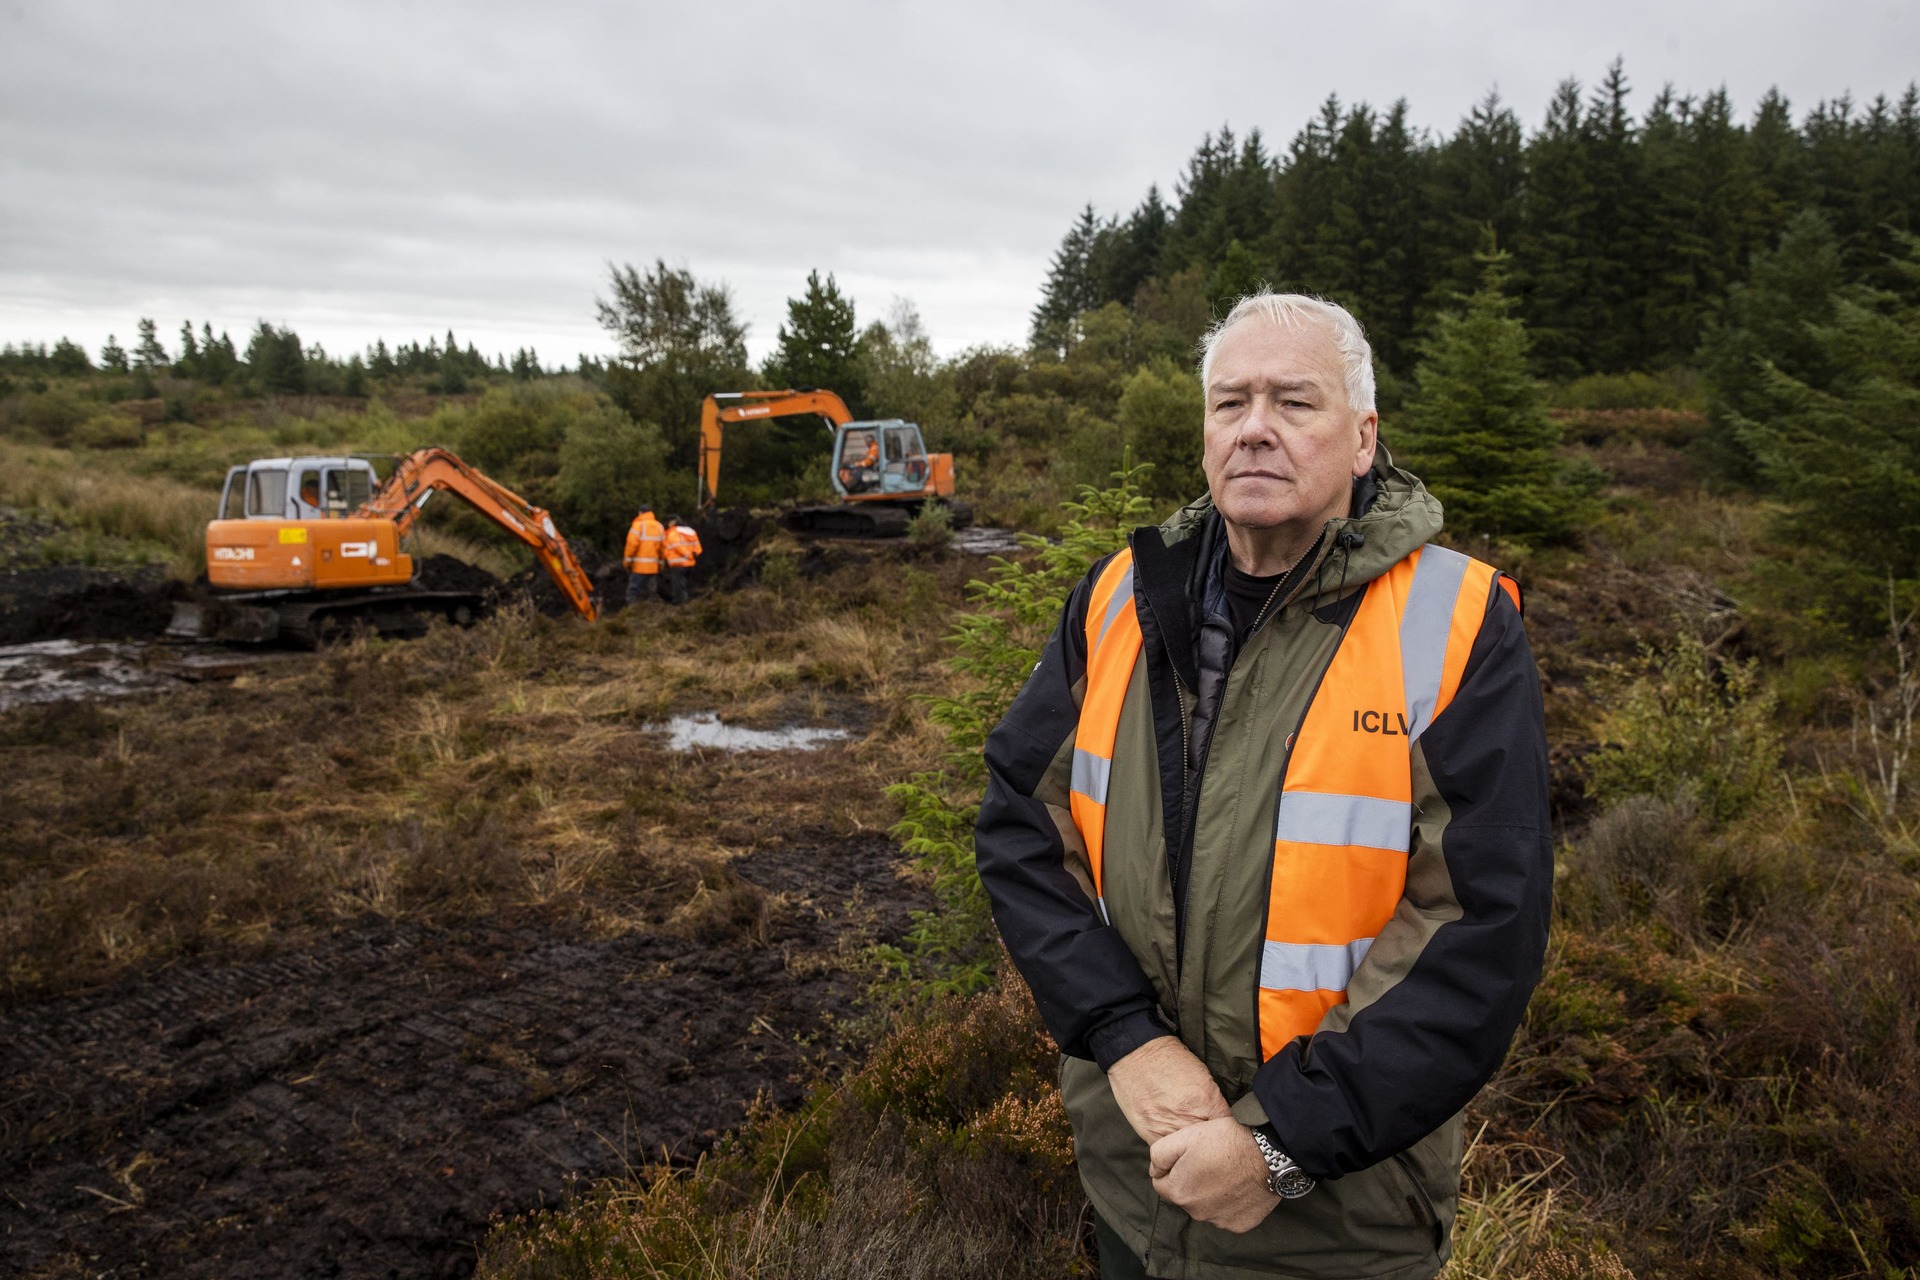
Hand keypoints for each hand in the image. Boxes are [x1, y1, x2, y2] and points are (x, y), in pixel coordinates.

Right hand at [1106, 1036, 1230, 1144]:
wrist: (1136, 1053)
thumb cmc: (1171, 1060)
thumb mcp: (1202, 1075)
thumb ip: (1214, 1102)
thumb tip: (1223, 1121)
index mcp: (1206, 1101)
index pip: (1229, 1131)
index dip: (1229, 1134)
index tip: (1227, 1135)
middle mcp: (1189, 1118)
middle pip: (1209, 1147)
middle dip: (1212, 1146)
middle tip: (1211, 1144)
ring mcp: (1168, 1128)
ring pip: (1187, 1155)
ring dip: (1191, 1153)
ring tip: (1192, 1147)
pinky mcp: (1149, 1133)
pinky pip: (1166, 1154)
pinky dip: (1171, 1152)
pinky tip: (1173, 1145)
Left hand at [1148, 1117, 1280, 1232]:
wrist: (1268, 1153)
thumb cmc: (1226, 1141)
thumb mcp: (1183, 1136)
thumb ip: (1159, 1154)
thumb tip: (1156, 1170)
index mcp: (1179, 1192)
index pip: (1161, 1184)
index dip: (1172, 1167)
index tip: (1187, 1156)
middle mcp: (1197, 1213)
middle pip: (1184, 1196)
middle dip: (1191, 1180)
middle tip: (1209, 1160)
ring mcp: (1220, 1221)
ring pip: (1205, 1206)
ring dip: (1210, 1192)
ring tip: (1226, 1170)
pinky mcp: (1240, 1224)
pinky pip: (1227, 1213)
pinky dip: (1230, 1202)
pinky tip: (1238, 1184)